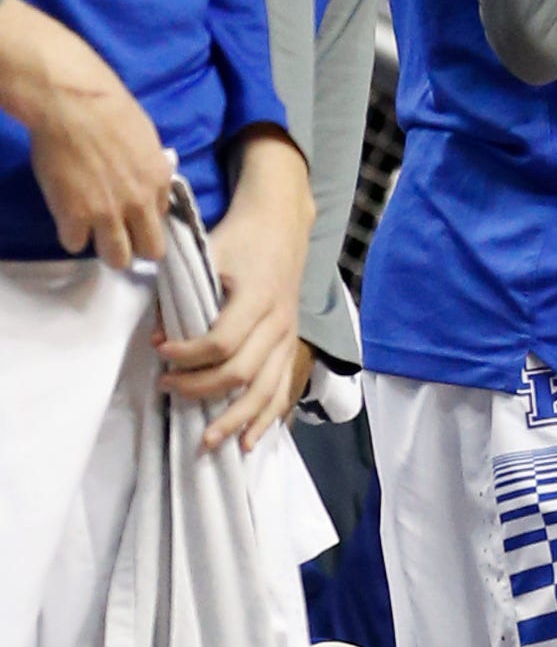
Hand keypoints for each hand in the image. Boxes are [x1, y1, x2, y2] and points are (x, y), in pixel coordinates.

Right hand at [0, 0, 170, 268]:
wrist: (77, 106)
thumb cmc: (113, 112)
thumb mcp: (148, 142)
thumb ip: (150, 170)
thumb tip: (148, 183)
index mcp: (159, 182)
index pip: (162, 221)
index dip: (146, 222)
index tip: (134, 221)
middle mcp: (139, 204)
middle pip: (149, 250)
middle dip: (136, 249)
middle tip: (120, 240)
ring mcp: (107, 213)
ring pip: (116, 258)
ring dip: (107, 251)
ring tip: (95, 237)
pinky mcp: (74, 216)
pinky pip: (75, 244)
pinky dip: (72, 236)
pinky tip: (69, 221)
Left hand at [160, 131, 310, 451]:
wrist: (282, 223)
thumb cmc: (240, 237)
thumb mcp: (207, 254)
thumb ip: (182, 294)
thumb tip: (160, 336)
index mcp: (258, 297)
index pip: (221, 341)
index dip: (186, 355)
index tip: (158, 350)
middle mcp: (278, 322)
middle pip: (240, 372)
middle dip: (199, 388)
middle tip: (166, 388)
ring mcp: (288, 335)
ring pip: (264, 389)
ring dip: (235, 419)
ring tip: (207, 441)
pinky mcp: (290, 344)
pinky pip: (281, 389)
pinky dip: (265, 418)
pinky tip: (248, 441)